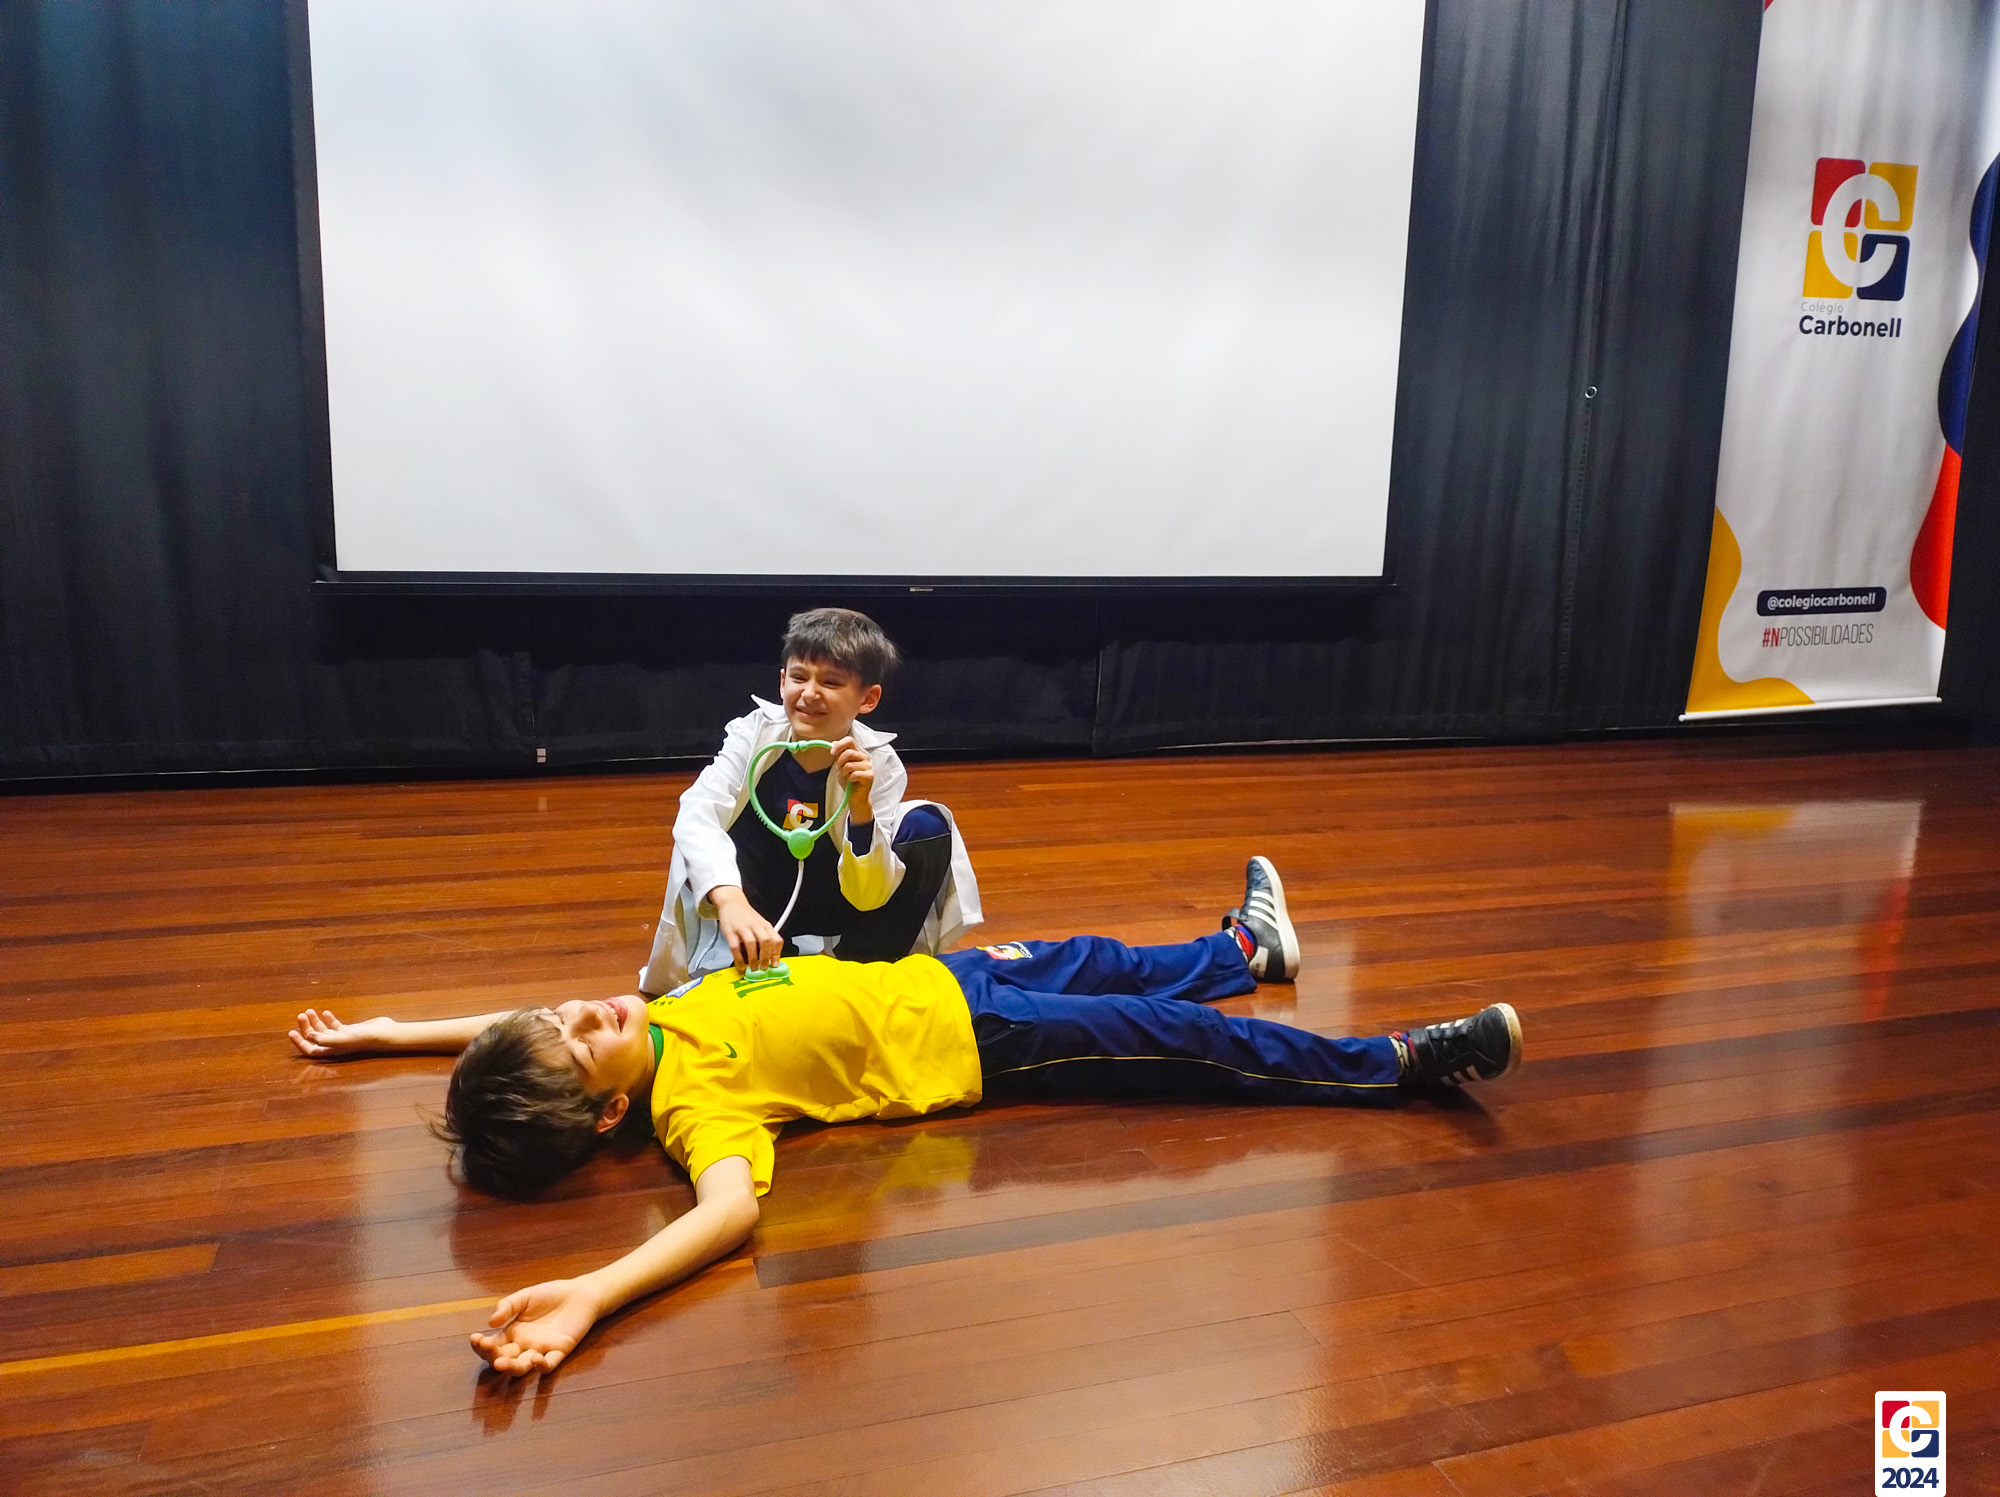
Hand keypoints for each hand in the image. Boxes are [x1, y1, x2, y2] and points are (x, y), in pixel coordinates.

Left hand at [287, 1009, 394, 1059]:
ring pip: (323, 1030)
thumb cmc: (365, 1038)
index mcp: (332, 1051)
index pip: (310, 1049)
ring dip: (315, 1021)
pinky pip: (335, 1025)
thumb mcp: (343, 1038)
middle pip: (315, 1038)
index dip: (299, 1043)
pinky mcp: (350, 1030)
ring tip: (308, 1011)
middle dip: (306, 1027)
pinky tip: (325, 1012)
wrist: (384, 1033)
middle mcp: (335, 1046)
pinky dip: (328, 1019)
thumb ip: (325, 1039)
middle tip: (301, 1015)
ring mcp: (343, 1038)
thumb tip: (308, 1037)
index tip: (291, 1032)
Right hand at [471, 1277, 603, 1376]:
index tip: (474, 1338)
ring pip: (522, 1367)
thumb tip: (490, 1322)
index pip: (493, 1345)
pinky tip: (535, 1359)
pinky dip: (542, 1365)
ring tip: (501, 1363)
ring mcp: (541, 1350)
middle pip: (504, 1359)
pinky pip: (550, 1365)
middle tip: (487, 1348)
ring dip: (511, 1367)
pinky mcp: (560, 1351)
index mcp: (513, 1333)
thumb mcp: (526, 1296)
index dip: (481, 1345)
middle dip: (492, 1356)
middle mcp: (524, 1346)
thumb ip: (508, 1306)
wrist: (581, 1293)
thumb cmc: (551, 1295)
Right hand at [710, 886, 783, 972]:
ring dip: (753, 958)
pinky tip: (740, 964)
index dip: (777, 954)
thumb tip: (771, 958)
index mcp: (765, 925)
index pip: (776, 940)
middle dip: (766, 957)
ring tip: (753, 968)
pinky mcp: (730, 931)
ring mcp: (743, 928)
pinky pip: (735, 946)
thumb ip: (767, 937)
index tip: (775, 964)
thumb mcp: (761, 924)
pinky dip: (739, 958)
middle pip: (766, 941)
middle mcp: (756, 926)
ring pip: (751, 943)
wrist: (732, 902)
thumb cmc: (747, 916)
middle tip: (764, 968)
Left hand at [829, 738, 874, 822]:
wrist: (855, 797)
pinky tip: (852, 781)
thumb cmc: (848, 781)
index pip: (849, 740)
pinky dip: (849, 779)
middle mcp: (864, 758)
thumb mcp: (840, 766)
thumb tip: (833, 743)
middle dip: (840, 762)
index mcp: (857, 753)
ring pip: (850, 765)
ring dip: (844, 773)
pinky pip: (854, 774)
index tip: (832, 752)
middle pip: (848, 752)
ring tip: (846, 777)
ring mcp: (868, 766)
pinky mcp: (870, 776)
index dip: (839, 745)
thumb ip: (839, 755)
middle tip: (840, 770)